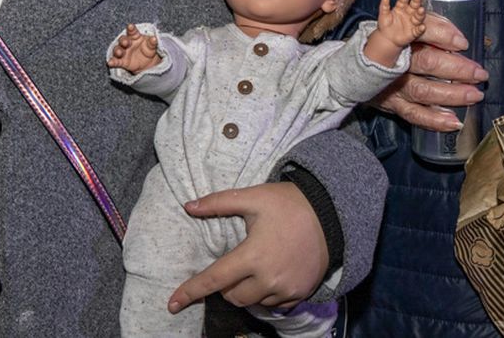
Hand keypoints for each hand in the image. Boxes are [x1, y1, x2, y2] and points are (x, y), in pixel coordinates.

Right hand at [107, 24, 160, 73]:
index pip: (132, 31)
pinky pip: (116, 61)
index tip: (130, 26)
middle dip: (123, 40)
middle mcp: (127, 43)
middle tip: (126, 42)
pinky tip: (110, 62)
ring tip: (119, 52)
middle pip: (123, 40)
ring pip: (118, 50)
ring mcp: (123, 52)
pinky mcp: (122, 62)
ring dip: (117, 51)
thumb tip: (154, 39)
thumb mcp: (151, 46)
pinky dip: (113, 62)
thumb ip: (152, 43)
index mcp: (135, 36)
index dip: (131, 28)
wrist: (148, 63)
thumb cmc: (148, 50)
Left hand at [170, 182, 327, 314]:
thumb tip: (189, 206)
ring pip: (253, 302)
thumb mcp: (253, 197)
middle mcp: (268, 278)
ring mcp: (286, 289)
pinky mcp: (300, 294)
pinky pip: (275, 305)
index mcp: (252, 255)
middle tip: (236, 264)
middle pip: (232, 297)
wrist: (331, 213)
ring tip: (255, 267)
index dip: (191, 292)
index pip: (214, 279)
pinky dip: (267, 295)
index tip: (172, 304)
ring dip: (246, 290)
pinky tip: (271, 275)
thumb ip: (219, 203)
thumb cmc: (288, 203)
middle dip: (226, 285)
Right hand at [370, 11, 487, 131]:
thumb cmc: (392, 42)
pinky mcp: (392, 103)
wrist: (360, 63)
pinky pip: (414, 115)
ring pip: (424, 91)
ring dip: (452, 94)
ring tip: (474, 95)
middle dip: (457, 68)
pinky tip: (454, 122)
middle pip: (428, 62)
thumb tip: (459, 38)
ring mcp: (393, 84)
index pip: (421, 31)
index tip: (463, 43)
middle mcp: (395, 60)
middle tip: (479, 73)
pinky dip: (435, 121)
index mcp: (399, 35)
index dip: (443, 36)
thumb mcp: (407, 26)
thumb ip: (432, 26)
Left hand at [375, 0, 426, 47]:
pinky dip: (420, 29)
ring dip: (420, 13)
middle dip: (416, 2)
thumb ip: (384, 6)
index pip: (403, 0)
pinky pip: (418, 30)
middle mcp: (408, 14)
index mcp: (401, 8)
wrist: (386, 38)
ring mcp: (412, 23)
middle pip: (414, 6)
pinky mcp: (413, 32)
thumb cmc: (385, 25)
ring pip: (418, 17)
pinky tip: (422, 26)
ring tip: (421, 9)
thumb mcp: (383, 14)